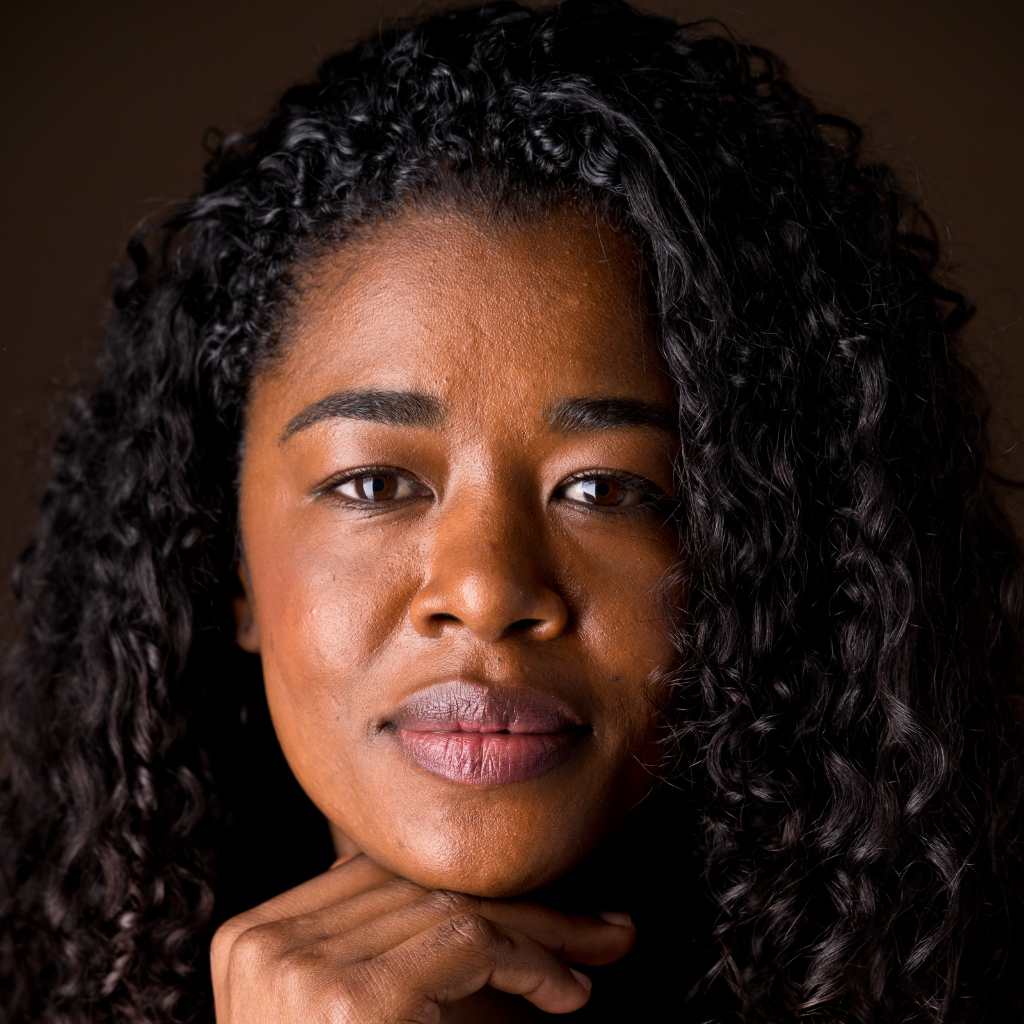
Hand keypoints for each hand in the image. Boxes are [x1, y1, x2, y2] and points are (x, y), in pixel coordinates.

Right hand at [211, 854, 634, 1022]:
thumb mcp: (347, 1015)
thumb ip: (374, 951)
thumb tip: (460, 904)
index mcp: (251, 941)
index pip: (378, 878)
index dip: (464, 886)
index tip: (531, 907)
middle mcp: (265, 942)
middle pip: (417, 886)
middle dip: (515, 902)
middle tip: (597, 925)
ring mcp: (301, 966)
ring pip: (454, 907)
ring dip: (541, 931)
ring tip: (594, 953)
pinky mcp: (354, 998)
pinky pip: (472, 940)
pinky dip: (534, 960)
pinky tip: (566, 992)